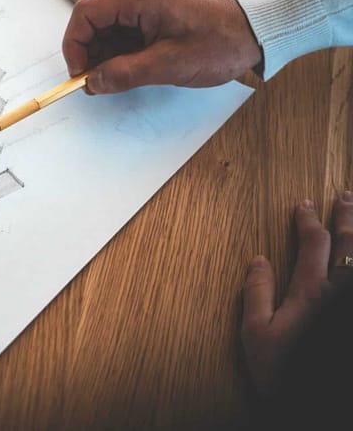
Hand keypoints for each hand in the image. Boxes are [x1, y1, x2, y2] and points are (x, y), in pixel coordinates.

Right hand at [61, 0, 261, 93]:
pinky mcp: (156, 21)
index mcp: (140, 0)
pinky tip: (125, 75)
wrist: (256, 35)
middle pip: (94, 23)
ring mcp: (148, 9)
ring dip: (103, 58)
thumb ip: (125, 74)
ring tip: (111, 83)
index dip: (75, 44)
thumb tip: (93, 82)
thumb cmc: (221, 42)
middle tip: (94, 83)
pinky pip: (126, 37)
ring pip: (108, 32)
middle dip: (88, 54)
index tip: (79, 72)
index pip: (86, 14)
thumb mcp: (169, 64)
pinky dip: (119, 57)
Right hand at [241, 193, 352, 395]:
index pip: (313, 245)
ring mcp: (352, 305)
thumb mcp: (256, 335)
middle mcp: (341, 293)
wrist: (318, 406)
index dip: (307, 221)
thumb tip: (258, 260)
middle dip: (347, 217)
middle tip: (346, 195)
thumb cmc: (285, 373)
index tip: (303, 204)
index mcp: (311, 293)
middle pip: (349, 245)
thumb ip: (257, 294)